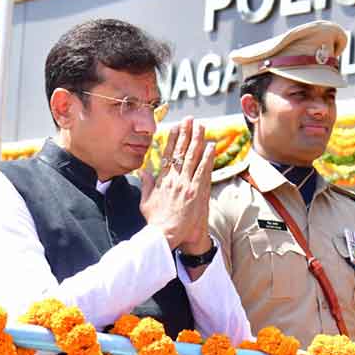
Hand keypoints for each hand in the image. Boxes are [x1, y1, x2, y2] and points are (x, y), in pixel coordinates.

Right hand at [140, 117, 215, 249]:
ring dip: (198, 140)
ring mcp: (185, 185)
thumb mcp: (145, 202)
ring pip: (193, 158)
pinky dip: (207, 158)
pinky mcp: (195, 192)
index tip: (176, 127)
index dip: (173, 139)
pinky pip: (203, 171)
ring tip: (202, 127)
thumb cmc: (155, 221)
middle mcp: (174, 179)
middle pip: (181, 152)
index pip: (168, 155)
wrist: (164, 235)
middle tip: (191, 120)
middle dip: (186, 133)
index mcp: (162, 180)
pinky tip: (211, 146)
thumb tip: (144, 171)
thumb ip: (146, 185)